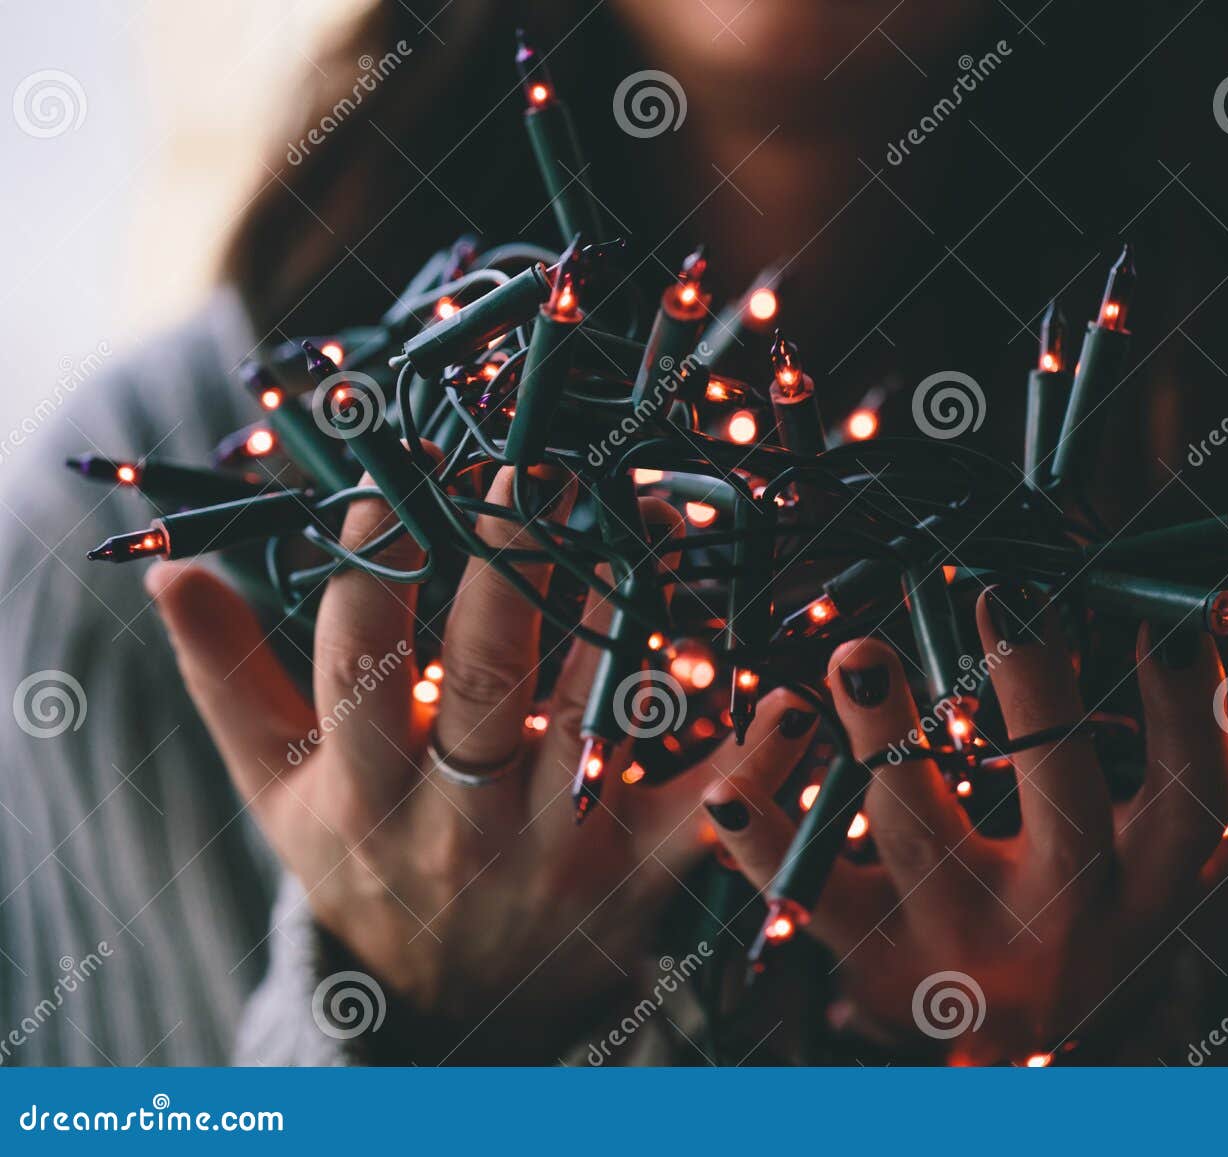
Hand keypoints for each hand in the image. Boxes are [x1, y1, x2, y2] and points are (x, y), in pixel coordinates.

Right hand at [149, 467, 816, 1059]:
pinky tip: (790, 693)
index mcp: (359, 789)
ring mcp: (556, 849)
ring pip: (595, 711)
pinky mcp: (639, 878)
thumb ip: (229, 680)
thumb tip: (169, 567)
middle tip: (539, 452)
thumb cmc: (362, 868)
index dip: (375, 555)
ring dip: (625, 606)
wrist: (442, 1012)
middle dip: (511, 553)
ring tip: (648, 507)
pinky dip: (754, 759)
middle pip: (487, 669)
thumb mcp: (276, 794)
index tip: (394, 465)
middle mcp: (456, 820)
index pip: (360, 655)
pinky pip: (703, 817)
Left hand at [708, 583, 1227, 1063]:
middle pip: (1063, 807)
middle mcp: (1067, 926)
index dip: (1185, 693)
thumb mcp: (1171, 854)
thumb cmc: (1099, 919)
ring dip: (885, 742)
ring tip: (852, 652)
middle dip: (1034, 696)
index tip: (1157, 596)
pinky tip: (724, 782)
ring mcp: (966, 952)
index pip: (1192, 788)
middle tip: (994, 589)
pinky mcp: (873, 968)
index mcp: (1150, 886)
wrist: (1015, 1060)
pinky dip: (762, 841)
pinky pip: (810, 901)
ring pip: (923, 842)